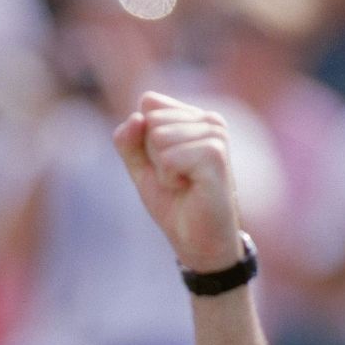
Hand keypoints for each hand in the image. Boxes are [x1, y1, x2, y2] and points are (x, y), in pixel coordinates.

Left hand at [112, 92, 246, 272]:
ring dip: (162, 169)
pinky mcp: (215, 154)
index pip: (149, 103)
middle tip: (176, 177)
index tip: (165, 164)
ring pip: (158, 136)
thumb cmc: (174, 202)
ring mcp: (216, 135)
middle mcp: (210, 120)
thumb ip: (128, 140)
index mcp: (195, 116)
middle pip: (151, 120)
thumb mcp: (140, 167)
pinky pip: (168, 157)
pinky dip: (169, 178)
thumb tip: (135, 117)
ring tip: (184, 183)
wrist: (198, 240)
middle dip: (153, 155)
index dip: (143, 141)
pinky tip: (189, 188)